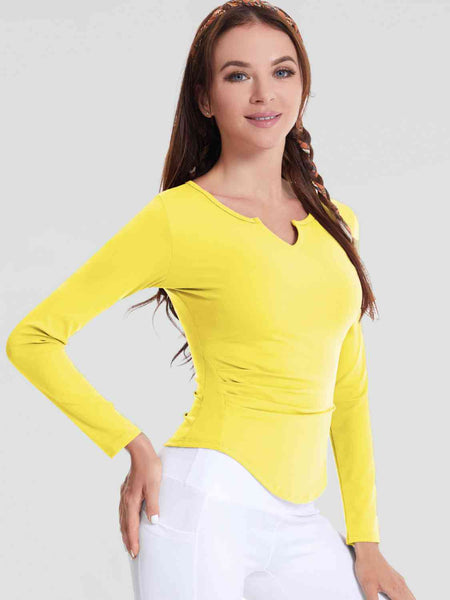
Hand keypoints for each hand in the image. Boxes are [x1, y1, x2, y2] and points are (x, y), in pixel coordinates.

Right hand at [119, 434, 161, 558]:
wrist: (141, 451)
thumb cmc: (149, 467)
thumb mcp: (155, 485)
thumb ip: (153, 504)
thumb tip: (153, 521)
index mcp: (132, 501)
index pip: (132, 526)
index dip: (133, 540)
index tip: (134, 553)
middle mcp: (125, 500)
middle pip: (125, 525)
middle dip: (128, 540)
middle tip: (131, 553)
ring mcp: (124, 495)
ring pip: (122, 518)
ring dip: (125, 531)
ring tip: (128, 541)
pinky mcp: (126, 490)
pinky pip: (123, 510)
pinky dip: (124, 520)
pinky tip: (126, 521)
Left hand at [353, 544, 415, 598]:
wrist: (367, 551)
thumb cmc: (367, 566)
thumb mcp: (367, 587)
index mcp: (394, 589)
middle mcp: (400, 585)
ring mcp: (399, 580)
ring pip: (411, 596)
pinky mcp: (397, 577)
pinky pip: (408, 591)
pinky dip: (409, 598)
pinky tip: (405, 598)